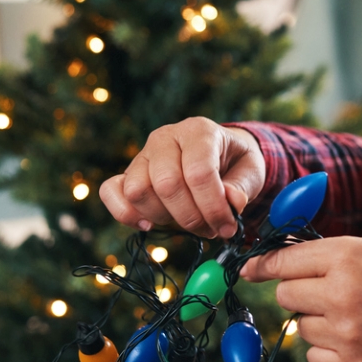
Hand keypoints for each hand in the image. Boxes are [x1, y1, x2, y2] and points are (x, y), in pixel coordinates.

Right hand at [99, 117, 264, 237]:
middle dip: (191, 218)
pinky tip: (150, 224)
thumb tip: (232, 203)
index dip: (213, 207)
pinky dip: (126, 214)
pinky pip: (111, 192)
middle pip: (166, 185)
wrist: (218, 154)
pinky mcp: (127, 173)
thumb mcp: (250, 171)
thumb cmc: (234, 163)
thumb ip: (242, 187)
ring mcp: (142, 155)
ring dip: (165, 218)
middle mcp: (165, 138)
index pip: (198, 172)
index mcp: (198, 131)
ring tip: (189, 222)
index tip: (228, 228)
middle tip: (210, 229)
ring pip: (138, 192)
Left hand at [241, 237, 361, 361]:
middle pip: (286, 295)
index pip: (284, 261)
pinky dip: (328, 350)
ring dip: (319, 322)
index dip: (264, 265)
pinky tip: (357, 339)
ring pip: (301, 327)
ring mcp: (345, 331)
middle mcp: (340, 292)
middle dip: (301, 293)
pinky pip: (314, 356)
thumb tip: (282, 263)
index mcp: (346, 256)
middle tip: (330, 295)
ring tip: (357, 317)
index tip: (251, 270)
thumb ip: (333, 254)